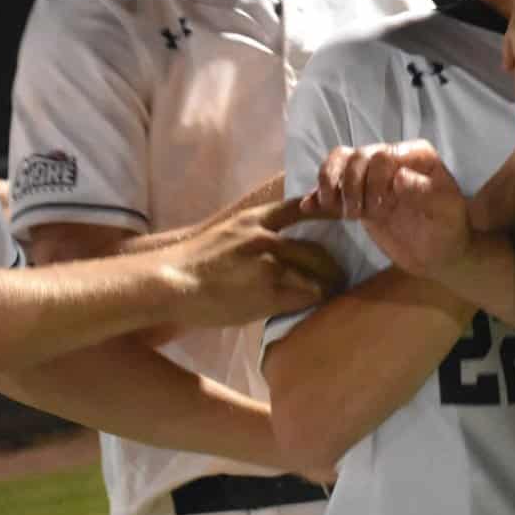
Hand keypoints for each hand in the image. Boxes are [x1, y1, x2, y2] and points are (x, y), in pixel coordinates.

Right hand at [157, 196, 344, 326]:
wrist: (169, 283)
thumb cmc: (193, 265)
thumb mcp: (225, 235)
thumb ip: (256, 237)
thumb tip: (285, 248)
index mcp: (254, 219)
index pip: (301, 207)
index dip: (327, 212)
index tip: (346, 217)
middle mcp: (267, 237)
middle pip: (317, 250)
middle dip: (332, 266)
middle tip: (340, 276)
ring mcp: (270, 264)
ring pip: (317, 275)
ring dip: (328, 286)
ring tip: (331, 293)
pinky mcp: (270, 290)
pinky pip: (306, 296)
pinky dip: (313, 301)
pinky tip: (314, 306)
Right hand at [302, 141, 471, 280]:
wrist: (438, 254)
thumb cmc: (449, 228)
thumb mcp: (447, 210)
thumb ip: (426, 192)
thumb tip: (399, 177)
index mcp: (416, 155)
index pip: (383, 154)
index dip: (376, 179)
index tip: (383, 207)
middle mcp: (392, 159)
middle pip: (357, 157)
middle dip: (352, 185)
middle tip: (360, 215)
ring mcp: (372, 177)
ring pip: (340, 163)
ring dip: (331, 184)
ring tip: (336, 209)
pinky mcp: (358, 196)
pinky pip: (332, 186)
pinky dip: (318, 194)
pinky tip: (308, 206)